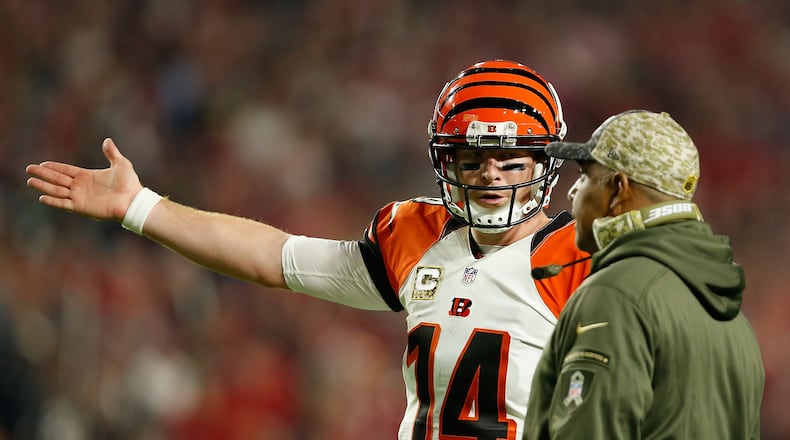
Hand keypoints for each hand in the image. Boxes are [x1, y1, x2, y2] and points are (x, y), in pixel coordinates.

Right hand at [25, 138, 143, 221]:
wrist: (133, 200)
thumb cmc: (129, 184)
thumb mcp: (121, 164)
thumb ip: (112, 153)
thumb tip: (107, 140)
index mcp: (87, 176)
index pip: (66, 170)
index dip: (54, 167)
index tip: (42, 163)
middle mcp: (81, 187)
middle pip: (57, 179)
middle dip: (43, 174)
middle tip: (29, 169)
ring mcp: (80, 197)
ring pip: (57, 190)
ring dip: (43, 186)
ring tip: (30, 181)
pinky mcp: (81, 207)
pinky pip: (63, 204)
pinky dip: (53, 201)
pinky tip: (42, 197)